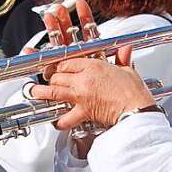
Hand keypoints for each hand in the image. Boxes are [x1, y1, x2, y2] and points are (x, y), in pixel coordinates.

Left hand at [28, 45, 154, 129]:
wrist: (137, 111)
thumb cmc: (134, 93)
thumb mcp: (128, 71)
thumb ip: (122, 59)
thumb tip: (125, 49)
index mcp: (93, 66)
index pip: (67, 61)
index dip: (58, 64)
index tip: (55, 66)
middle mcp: (83, 80)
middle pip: (57, 75)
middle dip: (50, 77)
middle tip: (47, 79)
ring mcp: (81, 96)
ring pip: (53, 91)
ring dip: (41, 92)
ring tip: (34, 92)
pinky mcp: (83, 112)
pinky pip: (65, 117)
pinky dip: (58, 121)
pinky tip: (55, 121)